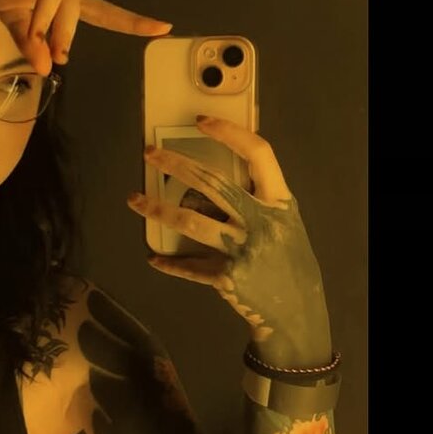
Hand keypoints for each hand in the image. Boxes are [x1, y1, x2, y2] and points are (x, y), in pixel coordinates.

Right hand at [0, 0, 170, 74]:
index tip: (163, 29)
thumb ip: (29, 41)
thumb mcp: (10, 16)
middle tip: (59, 56)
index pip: (101, 12)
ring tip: (33, 32)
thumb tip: (48, 70)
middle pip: (74, 4)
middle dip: (66, 32)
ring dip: (45, 11)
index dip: (130, 22)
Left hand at [127, 117, 331, 367]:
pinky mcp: (226, 277)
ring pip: (190, 221)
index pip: (258, 154)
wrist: (297, 311)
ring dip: (157, 209)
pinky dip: (170, 263)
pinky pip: (189, 267)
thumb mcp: (284, 223)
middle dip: (176, 164)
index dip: (230, 133)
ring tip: (134, 200)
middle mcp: (262, 222)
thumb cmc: (288, 260)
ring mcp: (243, 250)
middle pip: (212, 182)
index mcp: (280, 203)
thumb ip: (256, 200)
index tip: (202, 122)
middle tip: (150, 154)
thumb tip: (204, 178)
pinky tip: (154, 258)